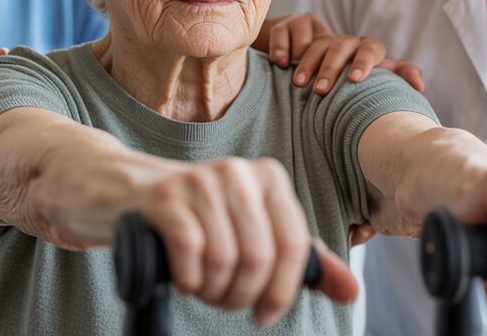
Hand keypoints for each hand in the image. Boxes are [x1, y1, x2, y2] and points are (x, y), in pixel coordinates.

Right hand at [136, 157, 358, 325]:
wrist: (135, 192)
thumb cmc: (206, 218)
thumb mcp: (259, 231)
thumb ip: (305, 261)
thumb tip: (351, 292)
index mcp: (270, 179)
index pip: (295, 246)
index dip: (282, 291)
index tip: (264, 313)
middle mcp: (239, 173)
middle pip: (260, 258)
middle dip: (242, 295)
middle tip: (225, 301)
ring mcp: (200, 181)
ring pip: (226, 258)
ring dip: (213, 291)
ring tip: (204, 289)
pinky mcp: (166, 197)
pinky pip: (190, 249)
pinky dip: (189, 278)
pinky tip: (186, 280)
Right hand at [266, 13, 423, 94]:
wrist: (308, 48)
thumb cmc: (346, 69)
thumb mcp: (372, 74)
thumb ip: (396, 76)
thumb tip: (420, 86)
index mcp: (363, 47)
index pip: (371, 49)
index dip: (365, 63)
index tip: (355, 81)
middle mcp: (340, 38)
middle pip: (340, 47)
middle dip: (331, 68)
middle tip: (321, 91)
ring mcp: (314, 30)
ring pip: (313, 42)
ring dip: (306, 62)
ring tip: (299, 84)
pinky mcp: (289, 25)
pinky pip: (286, 32)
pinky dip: (282, 48)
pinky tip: (279, 64)